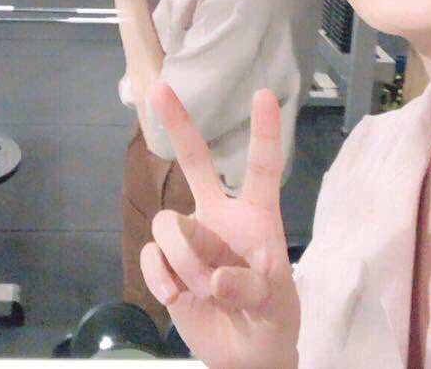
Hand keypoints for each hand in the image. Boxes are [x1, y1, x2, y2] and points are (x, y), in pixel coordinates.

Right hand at [141, 85, 299, 368]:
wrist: (244, 357)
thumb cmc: (272, 321)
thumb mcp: (278, 307)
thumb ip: (253, 289)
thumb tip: (215, 278)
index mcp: (256, 217)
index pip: (262, 169)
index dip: (263, 133)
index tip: (266, 94)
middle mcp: (218, 217)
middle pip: (195, 162)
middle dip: (178, 125)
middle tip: (159, 89)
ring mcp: (189, 239)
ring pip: (169, 222)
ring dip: (185, 259)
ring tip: (204, 289)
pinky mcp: (165, 265)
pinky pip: (152, 256)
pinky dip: (161, 278)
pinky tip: (176, 297)